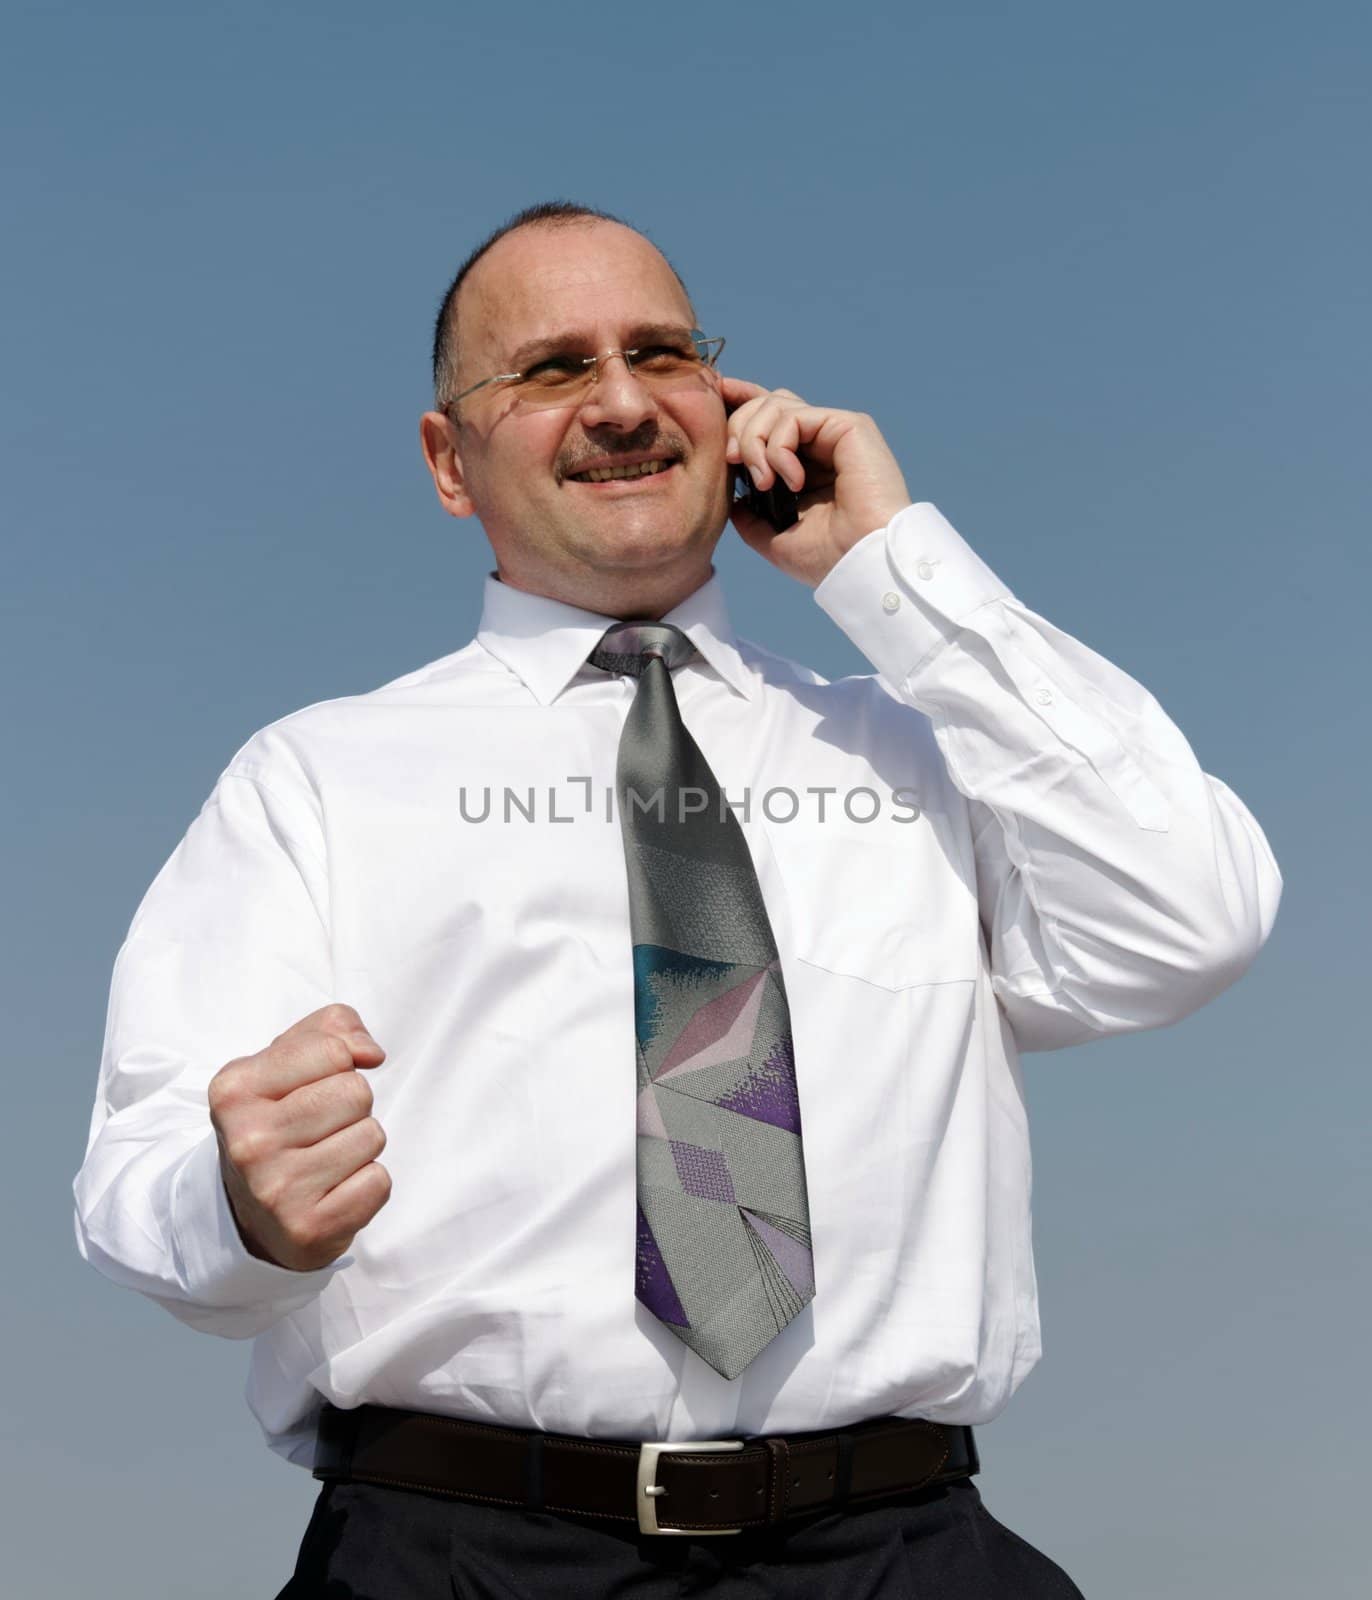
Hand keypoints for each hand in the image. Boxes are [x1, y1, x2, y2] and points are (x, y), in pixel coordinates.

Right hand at [208, 1003, 390, 1271]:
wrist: (252, 1215)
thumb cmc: (280, 1120)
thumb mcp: (288, 1060)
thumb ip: (334, 1028)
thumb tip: (371, 1052)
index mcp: (235, 1089)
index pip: (333, 1049)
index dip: (340, 1063)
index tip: (315, 1086)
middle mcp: (248, 1140)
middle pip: (356, 1092)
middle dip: (352, 1106)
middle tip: (321, 1128)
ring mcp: (275, 1189)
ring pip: (372, 1135)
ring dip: (360, 1145)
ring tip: (326, 1159)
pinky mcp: (307, 1228)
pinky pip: (378, 1182)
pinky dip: (367, 1183)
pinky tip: (335, 1190)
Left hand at [721, 376, 911, 585]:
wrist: (862, 564)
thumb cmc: (827, 559)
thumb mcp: (774, 539)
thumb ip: (750, 516)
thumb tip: (733, 500)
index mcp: (805, 464)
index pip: (768, 417)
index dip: (739, 401)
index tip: (715, 394)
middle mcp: (821, 443)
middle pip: (765, 403)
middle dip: (736, 427)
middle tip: (732, 463)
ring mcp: (835, 432)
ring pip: (775, 404)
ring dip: (753, 441)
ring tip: (763, 483)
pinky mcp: (850, 426)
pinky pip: (794, 417)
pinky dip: (778, 448)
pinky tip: (789, 481)